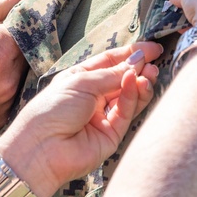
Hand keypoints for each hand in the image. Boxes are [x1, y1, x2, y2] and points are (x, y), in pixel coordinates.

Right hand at [0, 0, 26, 136]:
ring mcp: (5, 102)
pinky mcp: (1, 117)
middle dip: (15, 39)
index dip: (16, 17)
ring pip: (22, 71)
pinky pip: (13, 91)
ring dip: (12, 61)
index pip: (24, 25)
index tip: (6, 15)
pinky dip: (4, 81)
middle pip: (27, 49)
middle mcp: (7, 81)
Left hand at [0, 43, 161, 196]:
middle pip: (122, 79)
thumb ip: (111, 74)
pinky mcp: (111, 135)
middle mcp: (93, 97)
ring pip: (129, 97)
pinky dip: (133, 97)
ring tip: (151, 73)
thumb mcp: (81, 82)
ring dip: (141, 83)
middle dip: (139, 69)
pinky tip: (136, 83)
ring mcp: (103, 117)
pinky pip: (126, 113)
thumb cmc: (51, 109)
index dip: (130, 54)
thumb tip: (137, 61)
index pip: (111, 62)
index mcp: (81, 79)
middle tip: (155, 60)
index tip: (152, 48)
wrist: (41, 148)